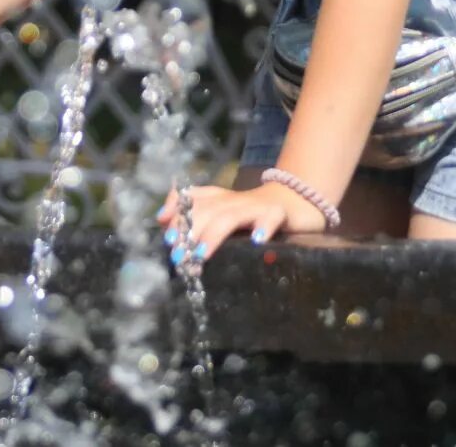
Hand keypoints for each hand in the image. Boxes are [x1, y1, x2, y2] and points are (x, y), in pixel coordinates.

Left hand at [154, 179, 327, 264]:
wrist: (294, 200)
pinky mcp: (278, 213)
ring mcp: (255, 206)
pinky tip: (256, 241)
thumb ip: (191, 215)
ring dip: (213, 235)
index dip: (177, 214)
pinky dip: (263, 227)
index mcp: (217, 199)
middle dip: (190, 231)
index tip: (166, 236)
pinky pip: (270, 218)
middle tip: (178, 256)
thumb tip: (160, 218)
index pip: (192, 200)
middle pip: (207, 210)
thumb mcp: (220, 214)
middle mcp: (233, 199)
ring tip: (200, 255)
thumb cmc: (251, 215)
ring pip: (230, 216)